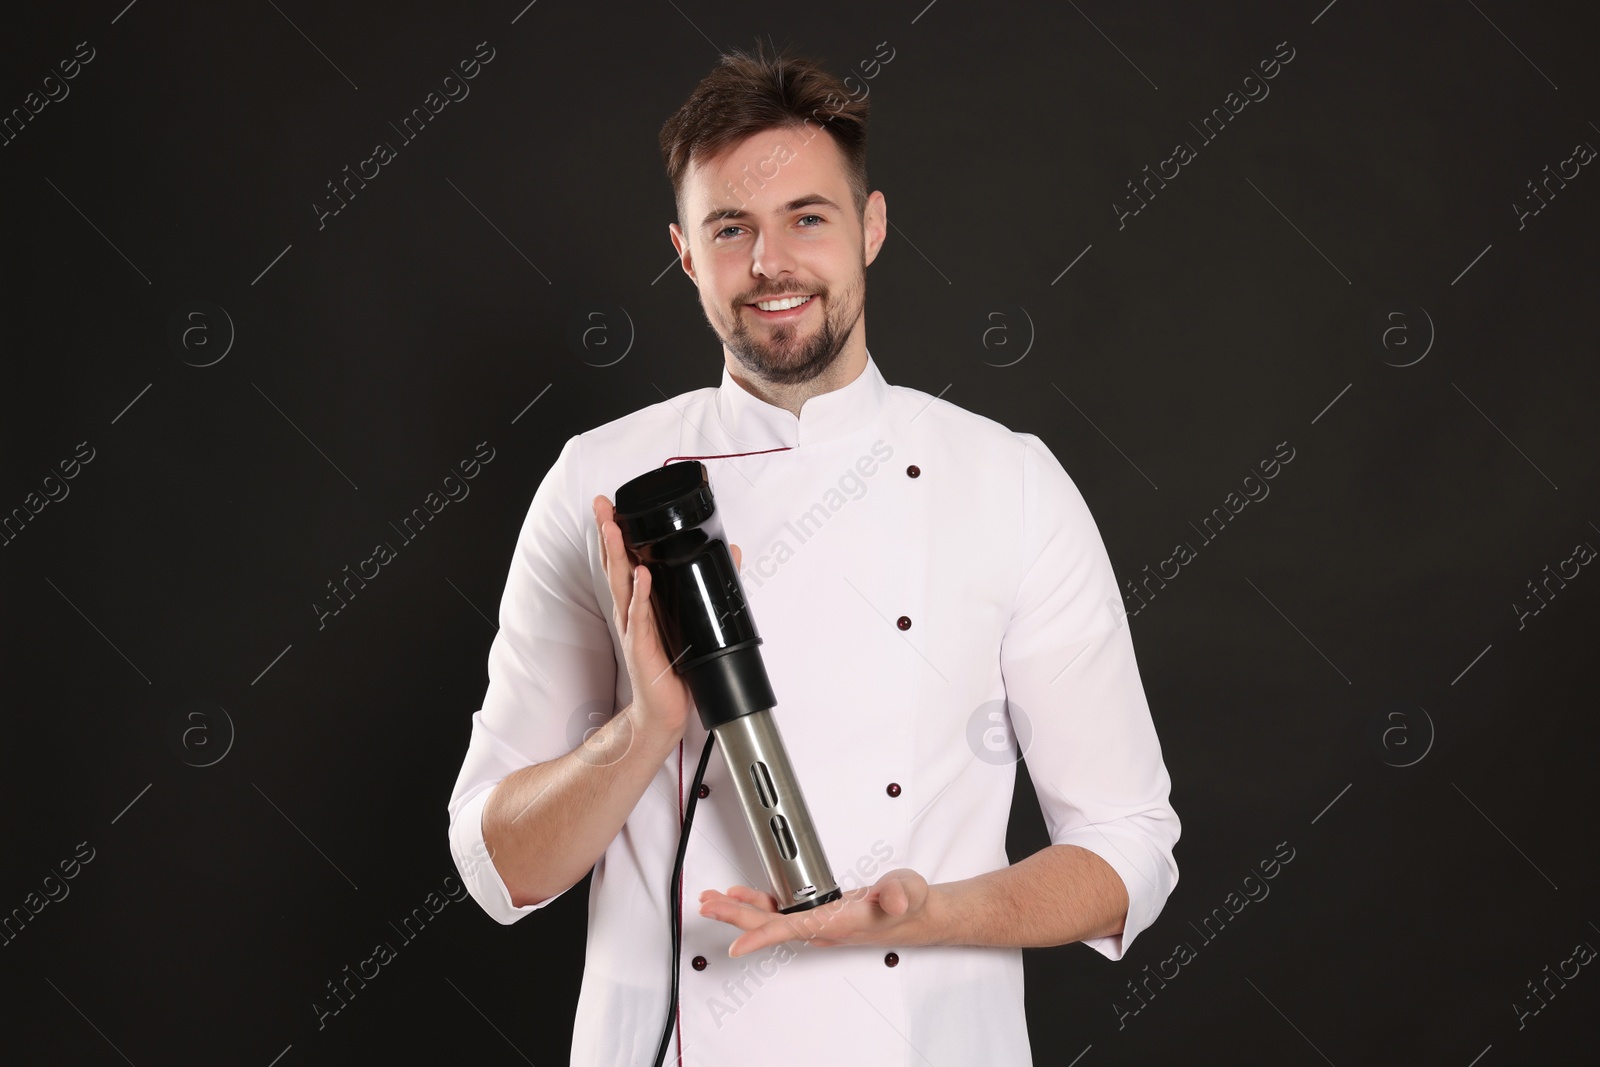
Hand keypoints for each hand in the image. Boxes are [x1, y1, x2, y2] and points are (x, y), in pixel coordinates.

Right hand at [591, 495, 741, 744]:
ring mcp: (632, 628)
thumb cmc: (674, 670)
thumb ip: (705, 586)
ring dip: (618, 555)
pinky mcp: (640, 646)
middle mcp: (631, 612)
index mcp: (641, 604)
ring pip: (622, 585)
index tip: (612, 507)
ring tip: (614, 528)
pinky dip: (640, 595)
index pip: (626, 561)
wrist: (664, 711)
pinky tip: (641, 575)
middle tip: (602, 506)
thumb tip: (732, 552)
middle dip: (609, 534)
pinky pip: (640, 617)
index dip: (619, 534)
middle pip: (617, 565)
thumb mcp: (692, 621)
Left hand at [697, 868, 934, 957]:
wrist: (915, 913)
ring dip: (739, 910)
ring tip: (712, 900)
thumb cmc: (909, 903)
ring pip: (769, 919)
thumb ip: (901, 892)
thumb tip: (893, 898)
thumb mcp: (908, 890)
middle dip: (735, 916)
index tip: (734, 948)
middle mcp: (821, 927)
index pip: (791, 930)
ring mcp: (817, 922)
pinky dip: (757, 903)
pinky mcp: (817, 913)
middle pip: (769, 925)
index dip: (760, 937)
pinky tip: (743, 894)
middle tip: (707, 904)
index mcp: (836, 922)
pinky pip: (779, 912)